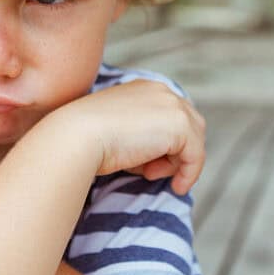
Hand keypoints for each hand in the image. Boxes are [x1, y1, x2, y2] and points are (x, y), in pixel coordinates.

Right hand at [54, 80, 205, 194]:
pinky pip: (196, 155)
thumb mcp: (115, 130)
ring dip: (176, 162)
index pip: (169, 116)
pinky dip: (189, 174)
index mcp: (144, 88)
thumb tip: (157, 158)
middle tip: (149, 172)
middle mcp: (161, 90)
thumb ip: (139, 134)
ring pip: (193, 140)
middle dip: (174, 151)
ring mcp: (172, 104)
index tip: (147, 165)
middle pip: (188, 125)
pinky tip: (176, 187)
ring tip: (149, 174)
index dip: (164, 143)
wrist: (77, 136)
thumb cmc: (86, 138)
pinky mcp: (180, 125)